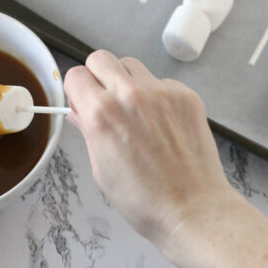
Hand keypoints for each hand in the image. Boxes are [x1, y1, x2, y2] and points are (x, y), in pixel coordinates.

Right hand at [64, 50, 227, 256]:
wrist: (192, 209)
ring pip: (131, 64)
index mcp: (102, 115)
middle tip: (105, 99)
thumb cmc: (144, 199)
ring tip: (135, 110)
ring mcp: (161, 92)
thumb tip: (79, 111)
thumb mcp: (101, 169)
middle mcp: (130, 95)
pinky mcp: (185, 95)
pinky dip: (156, 94)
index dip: (76, 90)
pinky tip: (162, 122)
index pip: (76, 75)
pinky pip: (160, 81)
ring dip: (126, 80)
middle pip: (101, 58)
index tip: (82, 101)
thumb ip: (88, 131)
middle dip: (97, 76)